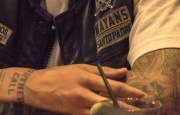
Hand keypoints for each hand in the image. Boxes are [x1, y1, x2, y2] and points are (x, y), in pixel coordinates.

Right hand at [24, 64, 146, 114]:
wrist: (36, 87)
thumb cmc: (60, 74)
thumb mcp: (82, 68)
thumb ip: (104, 71)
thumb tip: (124, 71)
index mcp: (86, 78)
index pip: (113, 86)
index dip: (129, 92)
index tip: (143, 95)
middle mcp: (83, 93)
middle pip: (110, 102)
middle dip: (127, 107)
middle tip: (143, 110)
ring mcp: (77, 106)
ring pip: (102, 112)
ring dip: (116, 113)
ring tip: (131, 113)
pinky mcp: (72, 114)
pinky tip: (112, 114)